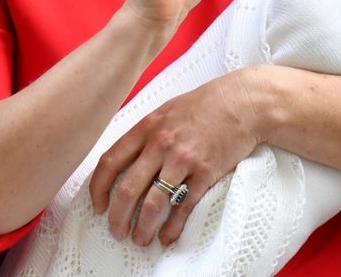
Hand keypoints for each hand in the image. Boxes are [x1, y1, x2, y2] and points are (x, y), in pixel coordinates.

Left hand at [87, 69, 264, 245]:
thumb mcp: (165, 112)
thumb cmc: (203, 105)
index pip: (110, 162)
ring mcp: (183, 160)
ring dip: (143, 228)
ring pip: (154, 203)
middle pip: (128, 189)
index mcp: (145, 128)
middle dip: (118, 217)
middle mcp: (160, 145)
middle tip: (117, 231)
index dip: (98, 188)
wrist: (242, 102)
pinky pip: (184, 206)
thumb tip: (126, 160)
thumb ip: (145, 134)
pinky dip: (173, 226)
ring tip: (140, 239)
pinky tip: (167, 236)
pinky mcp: (206, 173)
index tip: (98, 206)